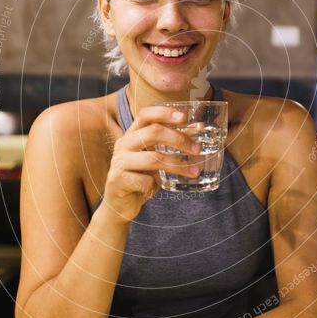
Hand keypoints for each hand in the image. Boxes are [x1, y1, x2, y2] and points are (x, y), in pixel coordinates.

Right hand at [101, 105, 201, 222]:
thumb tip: (198, 132)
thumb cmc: (140, 177)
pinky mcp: (118, 181)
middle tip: (197, 149)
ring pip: (153, 158)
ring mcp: (119, 162)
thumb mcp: (154, 158)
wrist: (119, 204)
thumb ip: (169, 146)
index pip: (145, 115)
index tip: (183, 118)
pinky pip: (144, 180)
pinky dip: (154, 185)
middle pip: (153, 132)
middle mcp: (123, 145)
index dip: (163, 113)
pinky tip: (155, 188)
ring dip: (177, 165)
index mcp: (131, 135)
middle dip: (178, 139)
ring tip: (194, 172)